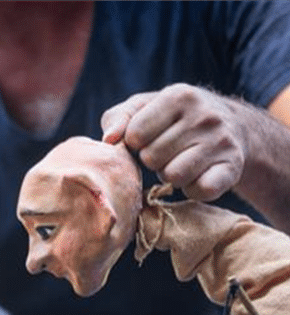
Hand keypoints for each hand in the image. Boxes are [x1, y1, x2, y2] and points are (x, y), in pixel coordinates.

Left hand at [101, 83, 247, 200]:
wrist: (234, 126)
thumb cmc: (174, 119)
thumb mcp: (144, 107)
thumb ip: (118, 118)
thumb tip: (108, 139)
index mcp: (179, 96)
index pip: (135, 134)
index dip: (134, 142)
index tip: (147, 138)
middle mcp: (205, 116)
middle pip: (152, 158)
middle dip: (153, 159)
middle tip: (167, 152)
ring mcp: (222, 143)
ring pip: (174, 176)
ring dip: (171, 175)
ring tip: (181, 161)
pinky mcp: (232, 169)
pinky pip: (199, 191)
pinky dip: (193, 190)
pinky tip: (198, 176)